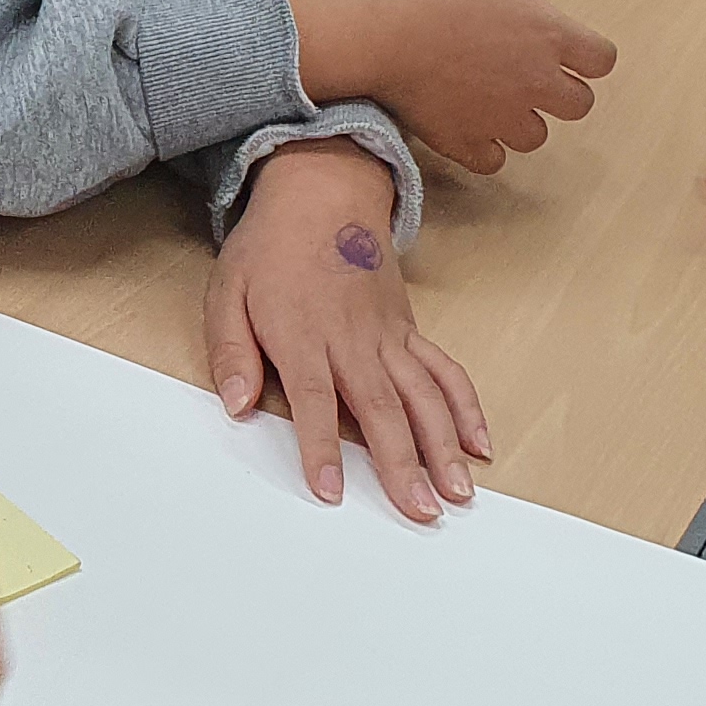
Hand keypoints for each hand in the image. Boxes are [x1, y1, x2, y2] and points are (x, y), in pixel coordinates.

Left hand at [209, 137, 489, 522]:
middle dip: (403, 463)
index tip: (331, 491)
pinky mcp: (407, 331)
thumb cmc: (269, 249)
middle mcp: (353, 339)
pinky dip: (465, 407)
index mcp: (302, 332)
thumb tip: (236, 405)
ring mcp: (388, 335)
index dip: (322, 447)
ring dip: (444, 446)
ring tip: (459, 493)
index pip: (315, 400)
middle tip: (421, 510)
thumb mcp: (226, 292)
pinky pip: (444, 371)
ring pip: (423, 395)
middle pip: (382, 407)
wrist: (323, 194)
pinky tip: (479, 445)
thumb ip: (230, 351)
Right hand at [289, 0, 614, 175]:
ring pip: (535, 137)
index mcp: (549, 32)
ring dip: (517, 121)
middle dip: (557, 91)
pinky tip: (462, 126)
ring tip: (486, 102)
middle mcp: (536, 80)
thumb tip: (526, 11)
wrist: (374, 30)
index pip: (601, 59)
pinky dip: (481, 148)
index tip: (563, 49)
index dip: (584, 55)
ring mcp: (501, 117)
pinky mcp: (463, 142)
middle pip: (579, 104)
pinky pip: (491, 162)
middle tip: (524, 76)